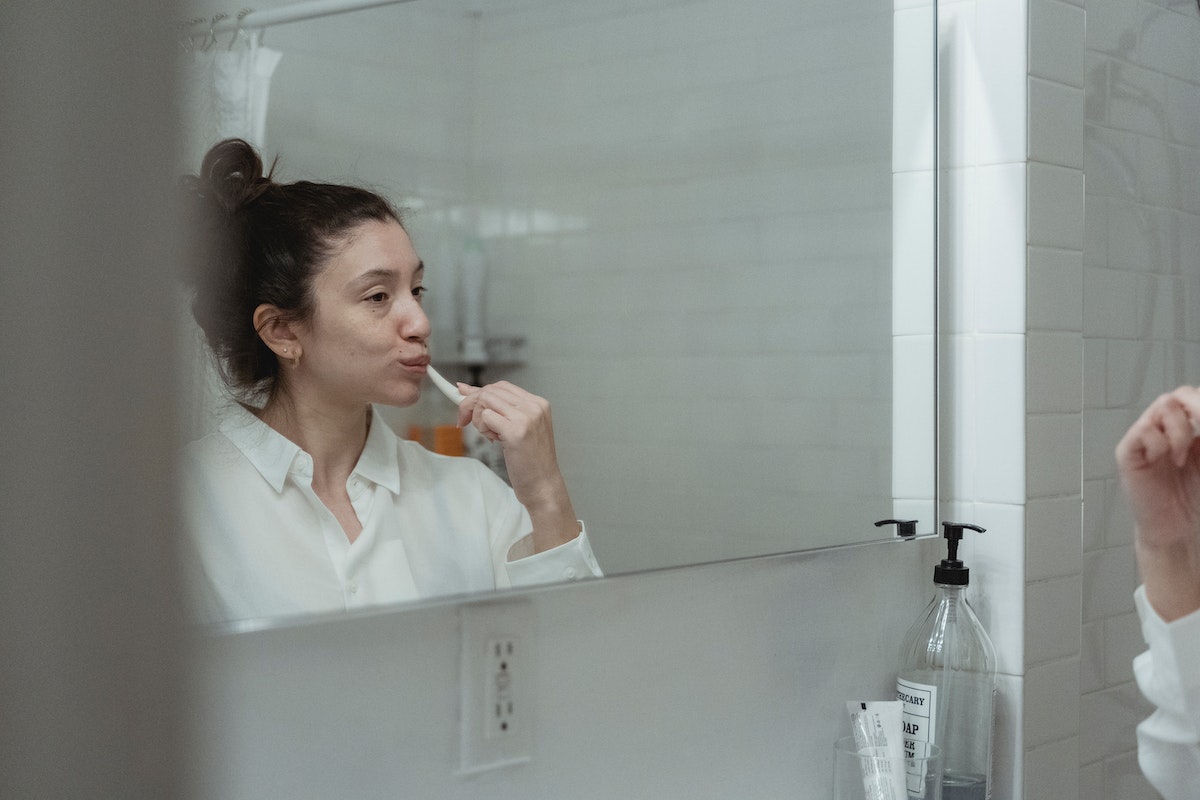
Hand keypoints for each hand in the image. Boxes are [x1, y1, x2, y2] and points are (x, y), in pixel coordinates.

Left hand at [456, 380, 578, 551]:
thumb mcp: (518, 428)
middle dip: (471, 405)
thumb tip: (466, 389)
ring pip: (486, 401)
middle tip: (465, 422)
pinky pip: (486, 417)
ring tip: (491, 436)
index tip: (464, 399)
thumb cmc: (530, 461)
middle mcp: (534, 407)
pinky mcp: (516, 432)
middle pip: (490, 391)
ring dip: (478, 419)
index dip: (479, 393)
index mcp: (538, 403)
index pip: (501, 386)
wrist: (543, 485)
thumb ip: (498, 409)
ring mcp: (526, 418)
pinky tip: (495, 441)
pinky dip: (483, 429)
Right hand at [1115, 386, 1199, 619]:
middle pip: (1177, 395)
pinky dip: (1158, 443)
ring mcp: (1146, 439)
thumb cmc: (1195, 499)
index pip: (1193, 397)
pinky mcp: (1129, 452)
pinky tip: (1166, 460)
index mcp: (1190, 428)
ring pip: (1162, 407)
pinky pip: (1142, 432)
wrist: (1178, 532)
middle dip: (1195, 412)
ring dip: (1179, 431)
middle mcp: (1166, 429)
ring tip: (1181, 455)